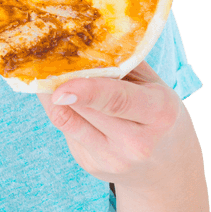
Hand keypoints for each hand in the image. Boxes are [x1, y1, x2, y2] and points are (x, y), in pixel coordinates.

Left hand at [37, 61, 183, 188]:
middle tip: (44, 59)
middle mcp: (136, 143)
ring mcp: (111, 159)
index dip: (85, 91)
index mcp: (159, 114)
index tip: (58, 87)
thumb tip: (81, 44)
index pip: (117, 100)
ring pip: (67, 121)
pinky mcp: (91, 166)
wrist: (167, 167)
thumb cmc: (159, 115)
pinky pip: (67, 131)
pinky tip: (66, 100)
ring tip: (46, 77)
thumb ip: (123, 65)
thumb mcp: (155, 85)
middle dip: (61, 83)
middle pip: (85, 109)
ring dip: (52, 98)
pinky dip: (62, 111)